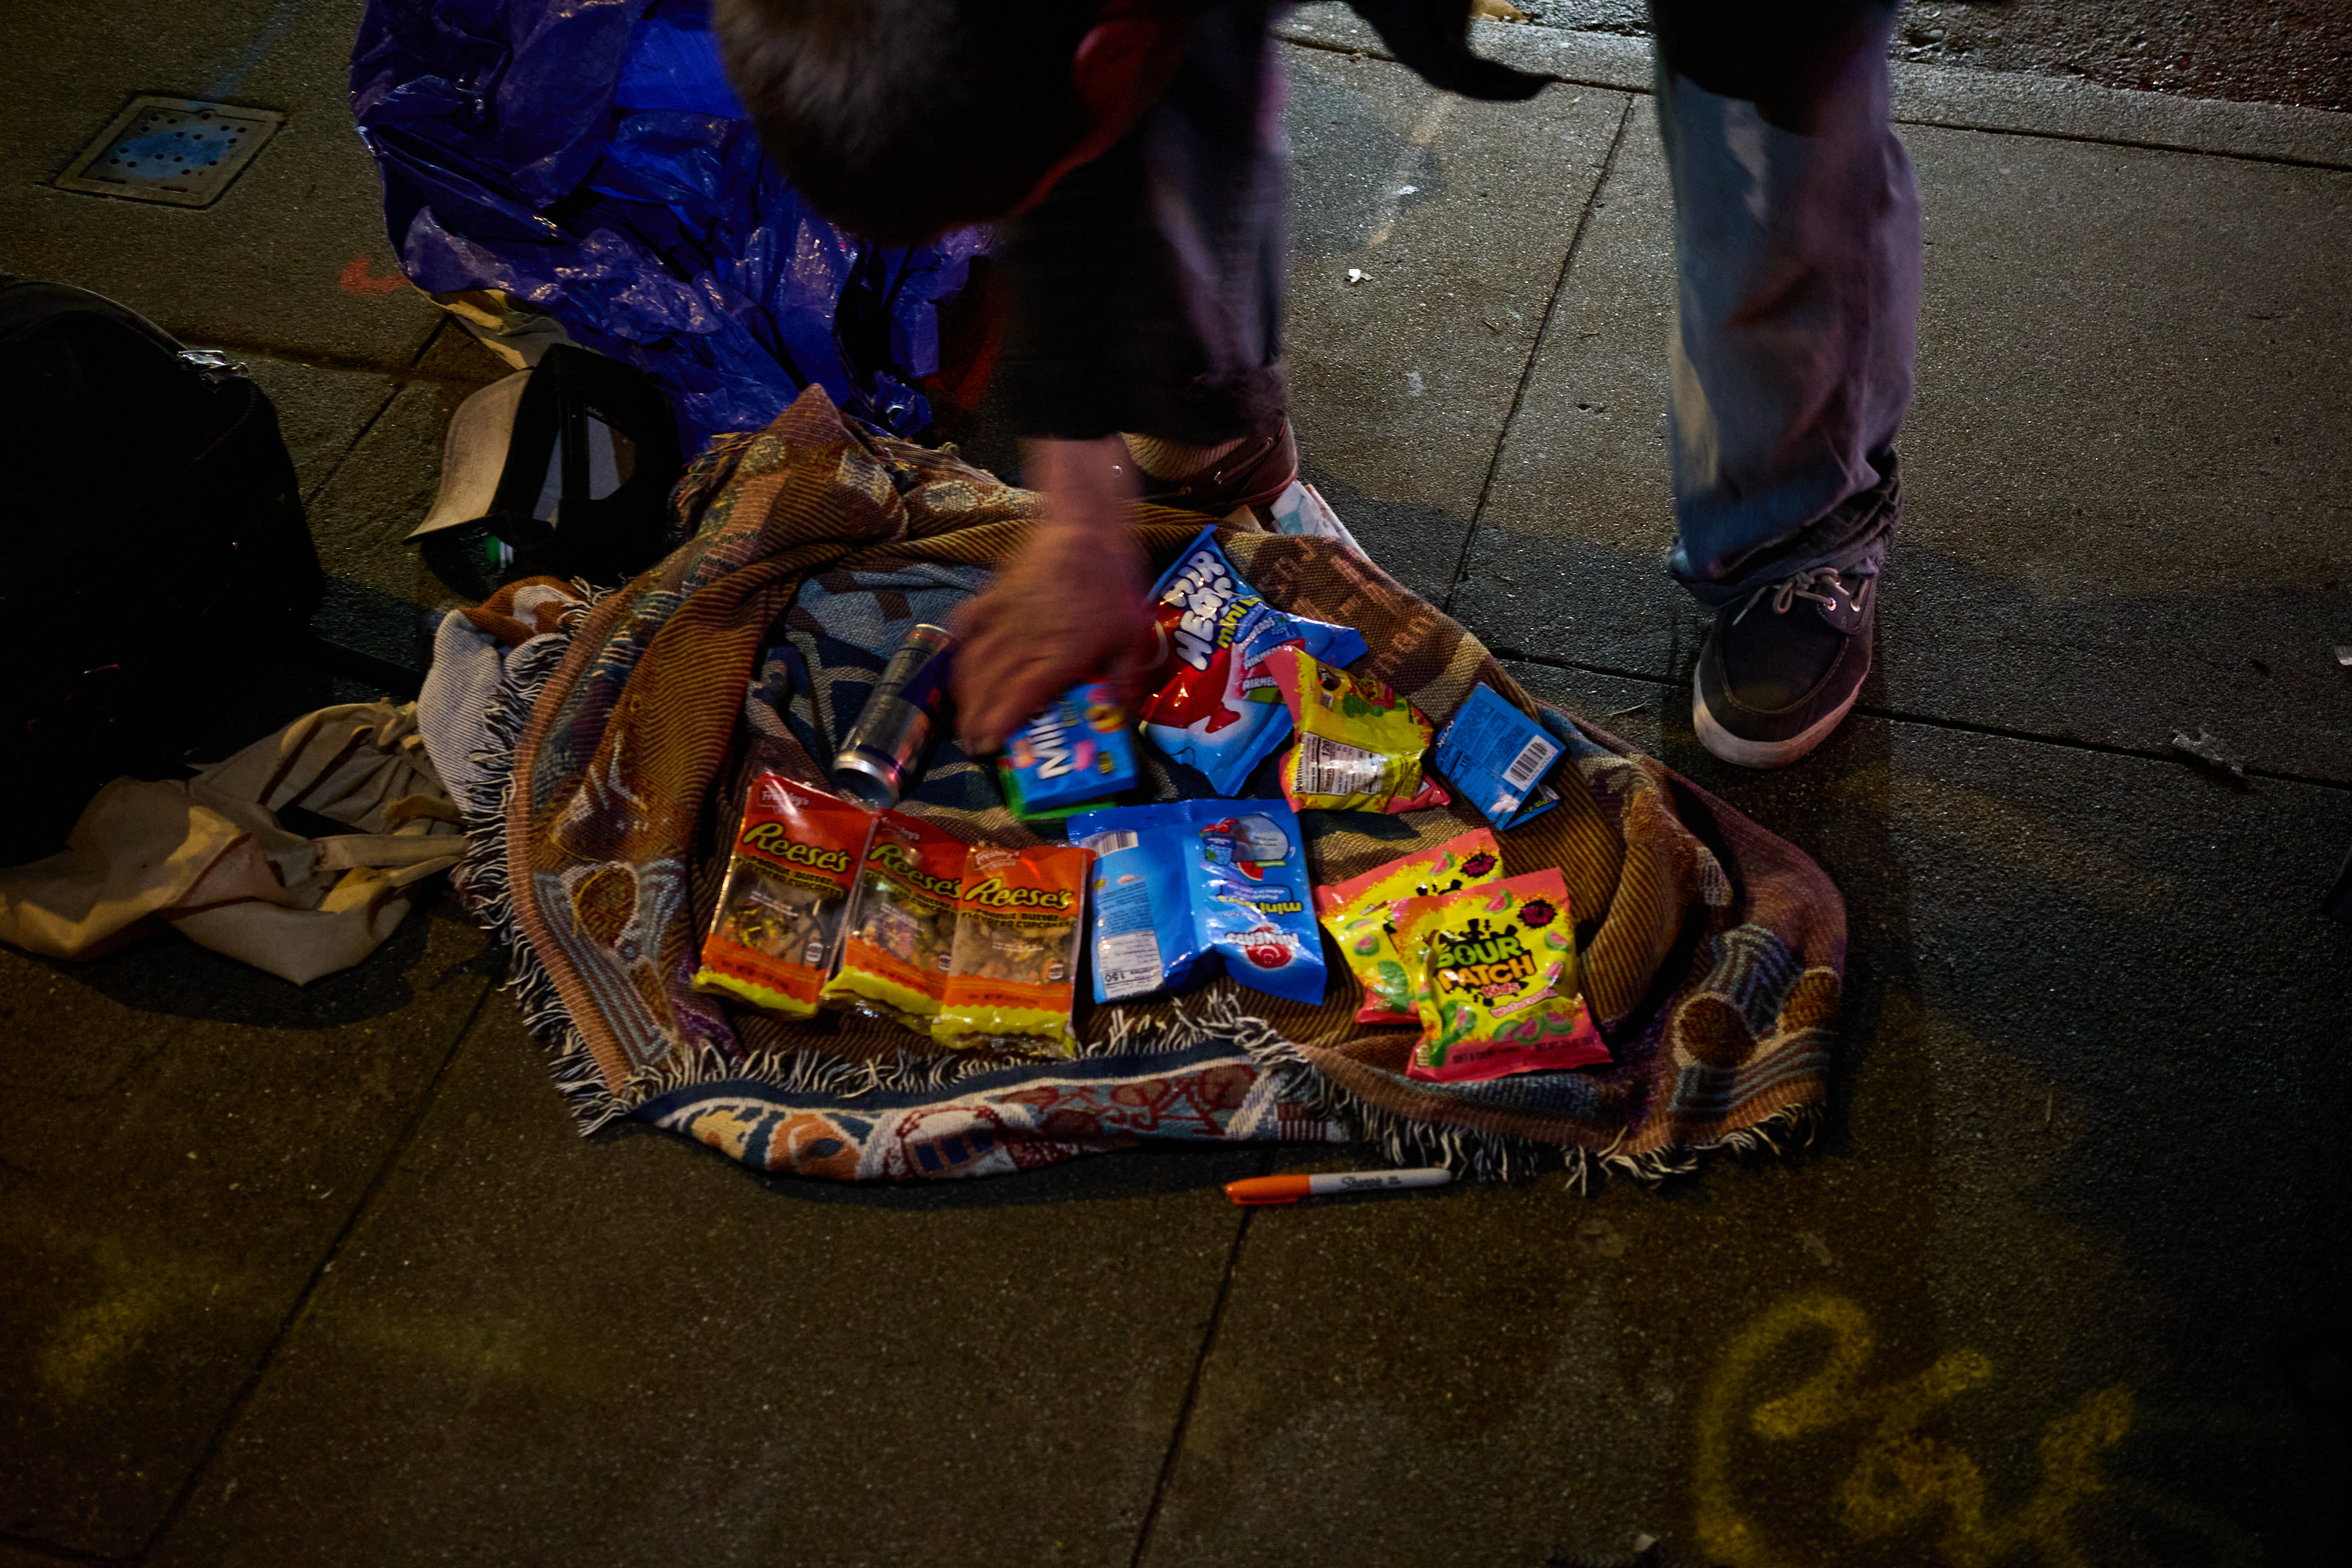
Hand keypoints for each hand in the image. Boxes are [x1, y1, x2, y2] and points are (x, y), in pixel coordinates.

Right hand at [951, 436, 1154, 755]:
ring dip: (962, 693)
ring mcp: (1004, 618)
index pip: (1018, 698)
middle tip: (969, 743)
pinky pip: (968, 626)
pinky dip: (957, 646)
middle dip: (974, 720)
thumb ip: (1124, 678)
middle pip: (989, 687)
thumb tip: (1120, 716)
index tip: (985, 747)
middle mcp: (1024, 642)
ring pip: (973, 662)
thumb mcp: (1133, 634)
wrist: (1086, 527)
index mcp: (1058, 656)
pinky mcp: (994, 597)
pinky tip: (954, 662)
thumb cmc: (1114, 582)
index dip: (997, 725)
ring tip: (960, 715)